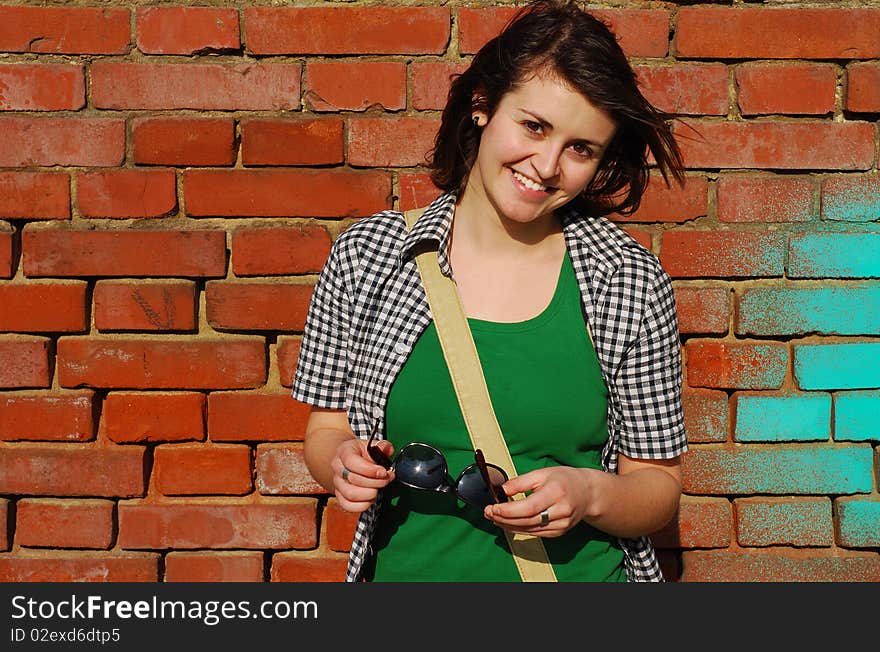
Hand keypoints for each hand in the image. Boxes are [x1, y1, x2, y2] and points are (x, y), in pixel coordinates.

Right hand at [331, 437, 395, 512]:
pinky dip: (363, 505)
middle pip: (353, 479)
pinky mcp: (339, 496)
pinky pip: (348, 506)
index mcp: (344, 451)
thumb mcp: (372, 445)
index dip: (370, 470)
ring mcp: (337, 483)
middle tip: (386, 480)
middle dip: (375, 482)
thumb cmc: (362, 453)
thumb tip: (388, 450)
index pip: (352, 462)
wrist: (349, 461)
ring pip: (351, 494)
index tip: (384, 472)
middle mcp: (337, 468)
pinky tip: (371, 498)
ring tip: (379, 489)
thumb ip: (382, 446)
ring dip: (370, 494)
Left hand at [482, 466, 606, 536]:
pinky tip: (508, 523)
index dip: (508, 511)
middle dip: (504, 518)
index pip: (528, 507)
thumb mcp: (542, 473)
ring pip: (530, 529)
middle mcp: (561, 510)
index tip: (492, 508)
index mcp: (556, 492)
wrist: (588, 493)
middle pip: (527, 520)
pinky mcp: (560, 532)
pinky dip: (520, 529)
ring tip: (494, 518)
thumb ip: (521, 482)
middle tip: (488, 513)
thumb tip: (502, 490)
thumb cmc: (565, 480)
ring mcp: (562, 524)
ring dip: (509, 525)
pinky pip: (536, 533)